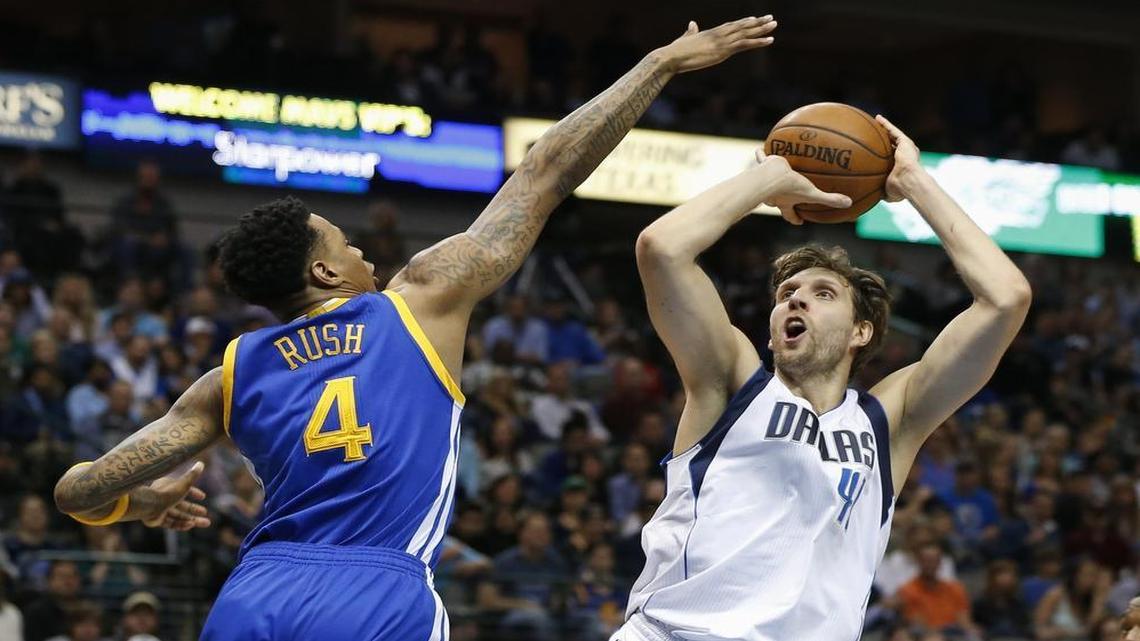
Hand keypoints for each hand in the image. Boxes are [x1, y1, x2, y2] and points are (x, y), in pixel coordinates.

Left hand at [139, 461, 210, 530]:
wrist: (147, 505)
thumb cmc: (166, 493)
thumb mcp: (184, 483)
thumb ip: (193, 475)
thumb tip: (201, 463)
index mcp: (169, 486)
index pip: (183, 489)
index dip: (194, 492)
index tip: (203, 497)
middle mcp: (164, 498)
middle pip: (182, 505)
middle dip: (195, 510)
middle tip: (206, 514)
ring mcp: (160, 509)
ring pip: (178, 516)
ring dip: (192, 520)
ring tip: (206, 523)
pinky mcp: (156, 520)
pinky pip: (171, 523)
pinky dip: (181, 525)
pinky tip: (191, 526)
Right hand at [656, 16, 776, 73]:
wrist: (672, 56)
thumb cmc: (676, 51)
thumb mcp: (685, 39)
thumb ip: (691, 31)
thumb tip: (692, 24)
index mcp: (711, 33)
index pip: (731, 25)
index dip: (744, 22)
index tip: (754, 18)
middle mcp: (719, 34)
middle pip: (742, 26)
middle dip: (757, 23)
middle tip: (770, 18)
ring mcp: (722, 42)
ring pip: (746, 33)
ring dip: (761, 29)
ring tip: (774, 25)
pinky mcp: (724, 50)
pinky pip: (745, 44)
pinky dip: (759, 41)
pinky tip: (770, 40)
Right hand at [755, 152, 851, 224]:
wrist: (771, 176)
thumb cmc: (790, 188)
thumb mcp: (812, 194)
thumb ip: (829, 199)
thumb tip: (849, 204)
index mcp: (786, 202)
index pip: (790, 214)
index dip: (794, 218)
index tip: (799, 220)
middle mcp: (774, 193)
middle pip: (776, 200)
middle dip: (779, 200)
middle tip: (784, 195)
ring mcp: (766, 181)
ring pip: (769, 183)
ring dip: (773, 181)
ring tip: (773, 171)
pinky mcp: (763, 166)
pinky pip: (763, 159)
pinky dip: (762, 155)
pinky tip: (761, 148)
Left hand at [875, 115, 922, 201]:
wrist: (909, 181)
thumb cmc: (899, 190)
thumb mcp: (887, 192)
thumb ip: (879, 191)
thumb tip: (869, 197)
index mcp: (900, 167)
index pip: (890, 159)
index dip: (881, 155)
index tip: (872, 152)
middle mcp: (904, 156)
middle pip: (891, 145)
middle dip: (883, 140)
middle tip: (872, 135)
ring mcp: (906, 148)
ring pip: (892, 135)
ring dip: (884, 128)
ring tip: (874, 122)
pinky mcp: (906, 142)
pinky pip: (893, 131)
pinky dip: (886, 124)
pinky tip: (877, 118)